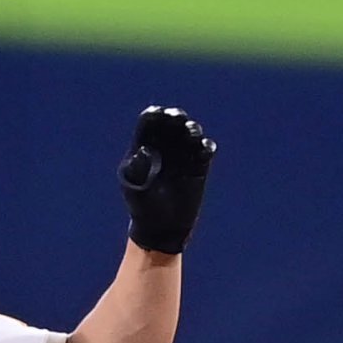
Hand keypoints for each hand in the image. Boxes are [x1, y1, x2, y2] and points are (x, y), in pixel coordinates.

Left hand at [117, 107, 215, 254]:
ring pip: (190, 131)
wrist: (161, 228)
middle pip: (172, 121)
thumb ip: (139, 169)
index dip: (155, 115)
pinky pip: (205, 149)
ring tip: (191, 133)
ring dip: (191, 128)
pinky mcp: (199, 165)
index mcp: (145, 144)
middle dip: (175, 116)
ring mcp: (183, 153)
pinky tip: (204, 149)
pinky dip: (206, 146)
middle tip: (177, 119)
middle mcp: (165, 145)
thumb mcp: (136, 189)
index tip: (159, 115)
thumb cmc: (142, 208)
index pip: (150, 120)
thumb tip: (145, 150)